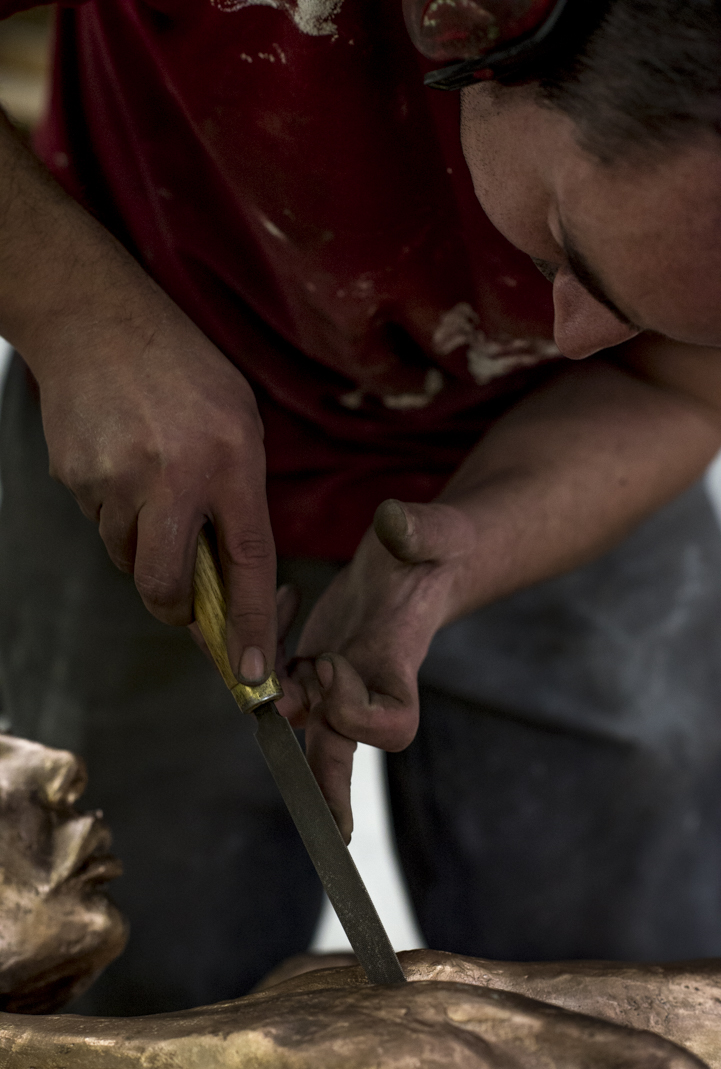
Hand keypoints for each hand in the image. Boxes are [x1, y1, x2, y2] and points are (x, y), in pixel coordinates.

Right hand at [32, 283, 277, 682]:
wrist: (97, 321)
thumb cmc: (182, 371)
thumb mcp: (238, 423)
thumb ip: (239, 495)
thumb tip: (226, 567)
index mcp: (227, 462)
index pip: (247, 562)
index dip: (252, 625)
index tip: (255, 674)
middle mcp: (171, 478)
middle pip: (166, 589)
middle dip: (177, 611)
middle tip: (185, 598)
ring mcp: (114, 481)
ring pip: (129, 559)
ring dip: (145, 546)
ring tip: (152, 485)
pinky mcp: (75, 480)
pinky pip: (100, 526)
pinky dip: (117, 515)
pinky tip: (123, 465)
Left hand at [282, 499, 476, 840]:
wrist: (421, 559)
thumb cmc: (434, 547)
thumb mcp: (434, 530)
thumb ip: (422, 528)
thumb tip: (397, 521)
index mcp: (398, 661)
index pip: (392, 725)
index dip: (358, 713)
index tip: (333, 663)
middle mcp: (368, 681)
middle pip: (347, 750)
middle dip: (331, 788)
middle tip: (329, 832)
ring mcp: (340, 676)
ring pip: (308, 725)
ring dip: (280, 704)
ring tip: (279, 643)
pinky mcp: (316, 660)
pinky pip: (283, 685)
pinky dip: (268, 660)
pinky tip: (287, 600)